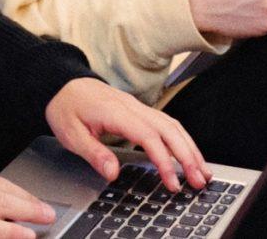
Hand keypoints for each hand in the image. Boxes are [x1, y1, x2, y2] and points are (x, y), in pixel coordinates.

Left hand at [44, 77, 210, 192]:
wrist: (64, 85)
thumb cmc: (67, 108)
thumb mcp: (71, 135)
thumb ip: (94, 154)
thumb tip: (112, 173)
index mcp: (117, 113)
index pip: (149, 137)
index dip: (164, 160)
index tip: (172, 181)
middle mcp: (133, 107)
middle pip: (170, 130)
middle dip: (188, 156)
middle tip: (200, 180)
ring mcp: (139, 107)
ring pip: (173, 126)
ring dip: (190, 148)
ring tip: (203, 171)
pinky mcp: (140, 111)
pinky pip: (167, 124)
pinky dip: (182, 140)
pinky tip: (189, 154)